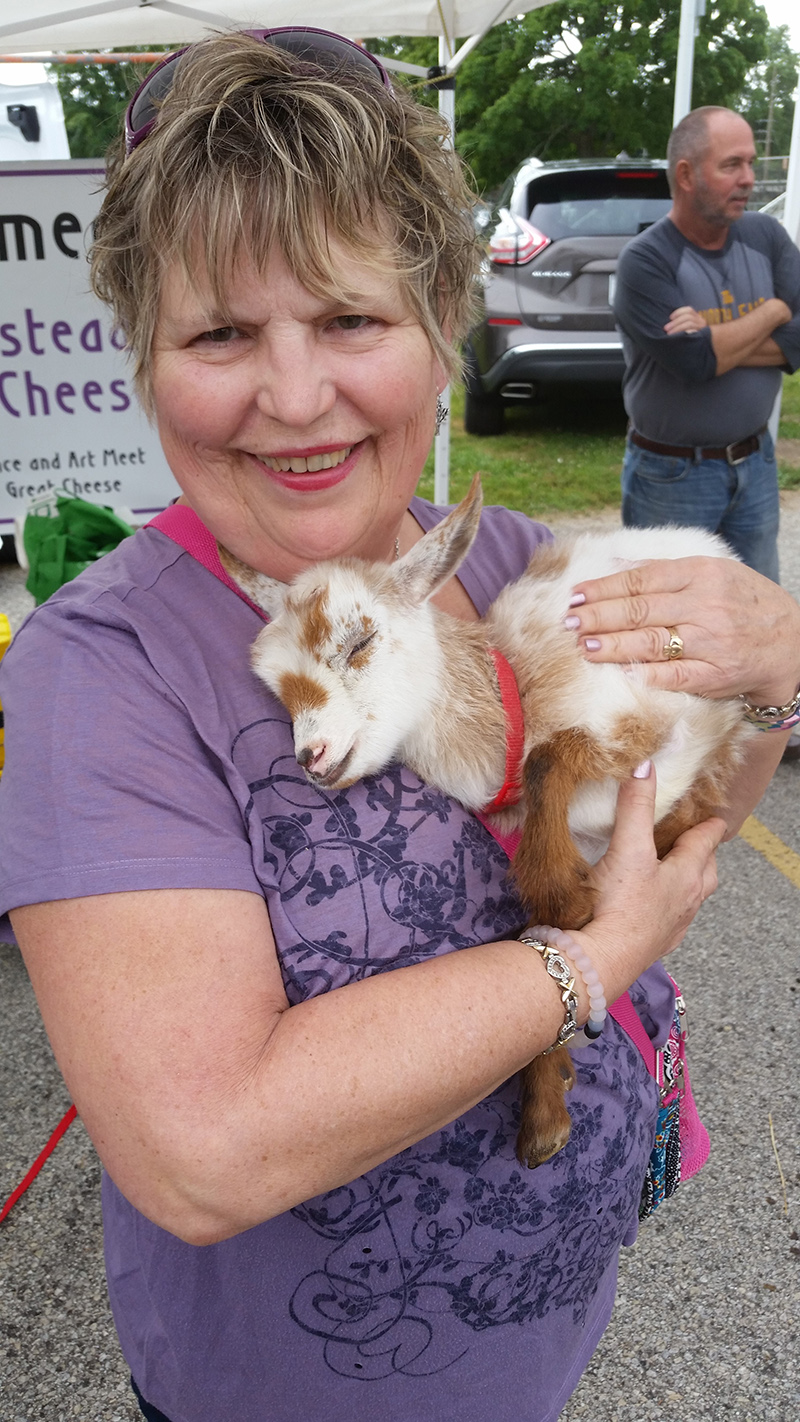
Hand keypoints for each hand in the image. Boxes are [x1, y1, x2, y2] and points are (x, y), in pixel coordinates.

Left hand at [568, 555, 799, 706]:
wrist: (791, 641)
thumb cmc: (744, 604)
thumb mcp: (715, 572)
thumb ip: (667, 571)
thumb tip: (616, 565)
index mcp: (702, 573)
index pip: (642, 579)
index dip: (604, 588)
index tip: (576, 595)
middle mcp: (706, 605)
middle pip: (640, 610)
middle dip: (598, 616)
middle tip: (568, 623)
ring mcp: (711, 641)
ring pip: (652, 642)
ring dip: (613, 645)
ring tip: (584, 646)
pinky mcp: (717, 674)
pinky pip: (675, 675)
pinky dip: (647, 675)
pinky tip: (621, 674)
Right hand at [569, 765, 725, 997]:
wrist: (600, 961)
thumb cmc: (618, 906)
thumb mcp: (627, 849)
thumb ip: (635, 807)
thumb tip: (645, 766)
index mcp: (685, 876)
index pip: (705, 843)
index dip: (710, 826)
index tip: (715, 816)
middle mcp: (685, 902)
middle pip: (706, 874)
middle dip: (704, 856)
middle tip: (697, 841)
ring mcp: (671, 927)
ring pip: (690, 899)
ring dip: (687, 883)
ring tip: (674, 872)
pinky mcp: (653, 945)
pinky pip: (671, 922)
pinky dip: (667, 908)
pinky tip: (652, 908)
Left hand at [664, 305, 707, 334]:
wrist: (706, 344)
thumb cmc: (692, 335)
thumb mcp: (688, 326)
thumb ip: (682, 322)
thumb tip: (670, 321)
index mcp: (697, 317)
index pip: (689, 310)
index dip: (679, 312)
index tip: (670, 317)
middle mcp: (701, 321)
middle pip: (688, 317)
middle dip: (675, 322)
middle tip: (666, 328)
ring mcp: (702, 328)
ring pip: (689, 324)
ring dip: (677, 328)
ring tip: (669, 334)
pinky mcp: (702, 335)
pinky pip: (692, 333)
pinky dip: (684, 333)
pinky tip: (678, 337)